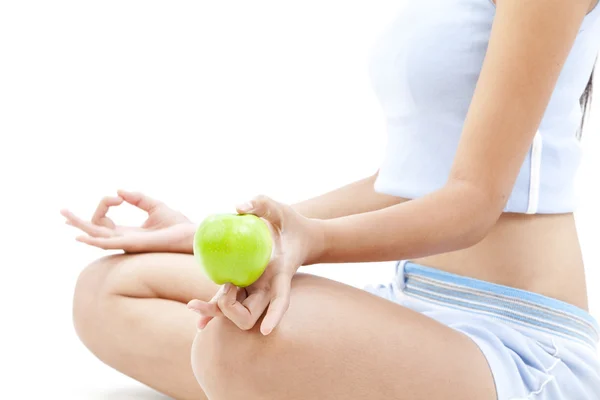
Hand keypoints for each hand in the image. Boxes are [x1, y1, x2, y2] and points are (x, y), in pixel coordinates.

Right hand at [61, 190, 195, 252]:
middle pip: (95, 230)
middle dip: (78, 221)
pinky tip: (80, 234)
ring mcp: (126, 243)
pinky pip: (108, 243)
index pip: (104, 220)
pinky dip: (93, 238)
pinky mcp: (132, 244)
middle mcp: (124, 239)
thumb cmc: (177, 225)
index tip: (119, 197)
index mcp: (128, 232)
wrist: (190, 235)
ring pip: (96, 235)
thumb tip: (119, 191)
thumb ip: (137, 198)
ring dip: (80, 226)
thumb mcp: (154, 206)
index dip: (105, 204)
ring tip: (65, 216)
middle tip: (62, 212)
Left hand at [187, 195, 323, 334]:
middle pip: (250, 315)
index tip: (265, 331)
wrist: (299, 238)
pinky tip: (195, 311)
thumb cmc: (291, 222)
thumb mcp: (281, 208)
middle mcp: (267, 288)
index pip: (281, 299)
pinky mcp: (244, 285)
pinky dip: (212, 308)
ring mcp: (255, 289)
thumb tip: (237, 207)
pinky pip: (227, 300)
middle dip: (230, 311)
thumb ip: (262, 203)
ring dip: (216, 311)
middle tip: (222, 288)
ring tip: (194, 303)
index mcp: (281, 274)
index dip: (275, 314)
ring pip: (236, 313)